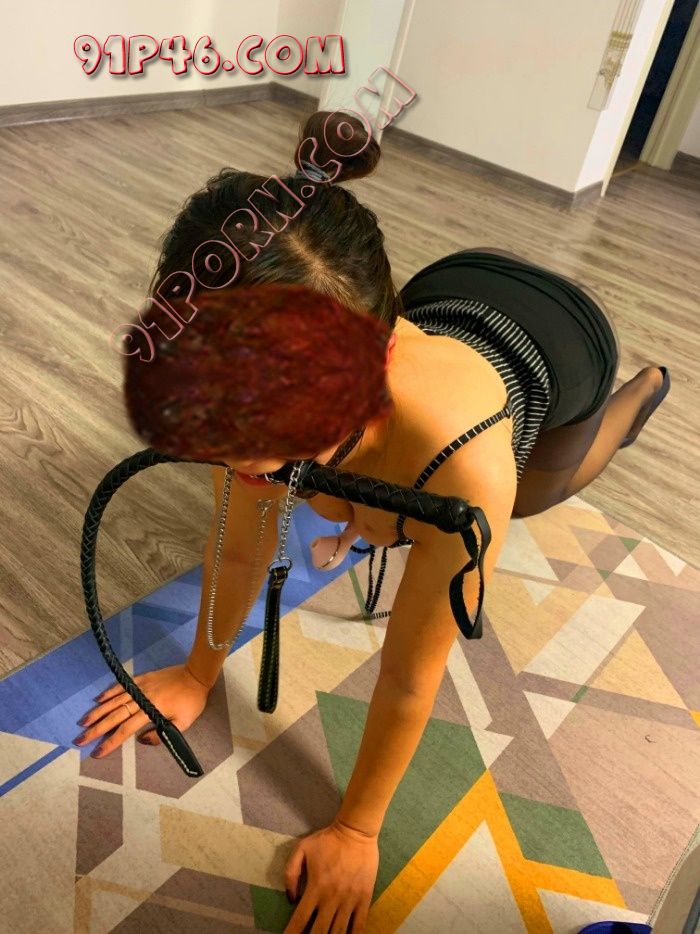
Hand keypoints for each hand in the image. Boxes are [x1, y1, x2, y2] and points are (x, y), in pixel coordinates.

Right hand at [74, 663, 209, 756]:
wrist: (197, 674)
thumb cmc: (192, 701)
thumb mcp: (183, 723)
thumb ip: (162, 734)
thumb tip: (142, 741)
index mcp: (151, 711)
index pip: (126, 730)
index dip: (111, 742)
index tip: (97, 753)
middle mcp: (142, 698)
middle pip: (115, 716)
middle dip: (96, 729)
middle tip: (80, 739)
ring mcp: (141, 686)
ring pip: (115, 700)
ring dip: (98, 711)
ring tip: (83, 722)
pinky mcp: (143, 678)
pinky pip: (123, 685)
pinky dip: (110, 692)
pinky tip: (98, 699)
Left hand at [283, 818, 378, 932]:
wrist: (356, 831)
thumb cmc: (327, 840)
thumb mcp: (301, 849)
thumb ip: (290, 873)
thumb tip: (290, 899)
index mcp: (315, 887)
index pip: (300, 919)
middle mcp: (332, 898)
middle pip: (319, 931)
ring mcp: (349, 900)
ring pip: (339, 931)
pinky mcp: (364, 898)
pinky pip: (359, 925)